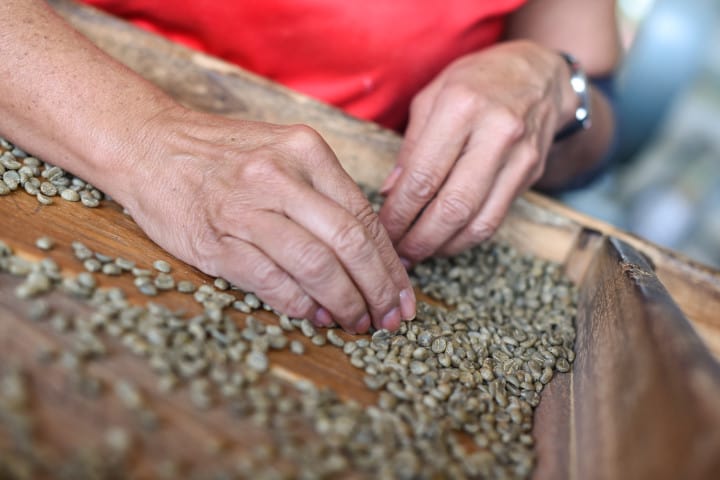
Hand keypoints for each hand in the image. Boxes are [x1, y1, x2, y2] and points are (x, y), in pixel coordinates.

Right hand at [116, 108, 415, 332]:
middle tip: (389, 319)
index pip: (363, 216)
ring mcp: (245, 208)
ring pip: (316, 265)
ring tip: (356, 322)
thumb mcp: (281, 151)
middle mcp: (279, 176)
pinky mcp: (216, 241)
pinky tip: (314, 315)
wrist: (146, 144)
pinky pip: (272, 281)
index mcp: (304, 150)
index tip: (402, 293)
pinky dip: (300, 305)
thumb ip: (322, 191)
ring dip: (343, 302)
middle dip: (377, 289)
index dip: (389, 263)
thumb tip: (366, 251)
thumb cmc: (221, 154)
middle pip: (348, 243)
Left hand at [379, 40, 576, 263]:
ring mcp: (519, 156)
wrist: (539, 74)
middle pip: (453, 206)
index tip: (381, 231)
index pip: (423, 176)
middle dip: (419, 240)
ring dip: (443, 246)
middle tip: (397, 254)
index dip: (398, 213)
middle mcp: (496, 132)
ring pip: (478, 221)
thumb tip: (388, 192)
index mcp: (461, 106)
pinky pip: (495, 219)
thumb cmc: (475, 82)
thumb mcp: (432, 97)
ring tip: (417, 254)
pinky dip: (467, 238)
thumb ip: (410, 146)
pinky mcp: (531, 174)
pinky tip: (445, 241)